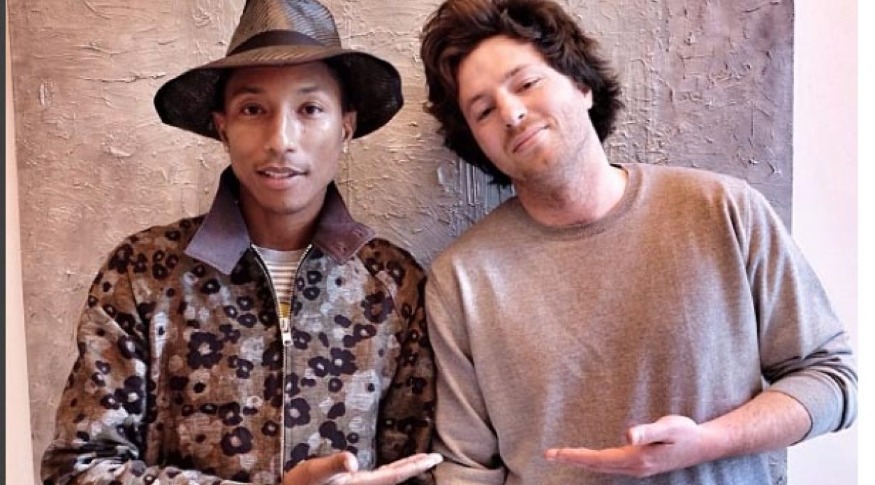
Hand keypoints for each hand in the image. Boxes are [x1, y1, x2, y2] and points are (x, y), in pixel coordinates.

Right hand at [282, 451, 442, 484]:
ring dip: (405, 469)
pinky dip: (389, 472)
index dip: (415, 466)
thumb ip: (334, 465)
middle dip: (416, 466)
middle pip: (396, 476)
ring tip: (419, 461)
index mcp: (361, 483)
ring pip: (388, 478)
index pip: (395, 475)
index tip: (434, 458)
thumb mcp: (315, 472)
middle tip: (436, 457)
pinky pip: (378, 478)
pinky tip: (389, 470)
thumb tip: (352, 461)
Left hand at [544, 415, 719, 477]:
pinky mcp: (640, 465)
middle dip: (573, 460)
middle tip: (549, 454)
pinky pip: (610, 465)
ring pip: (603, 467)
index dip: (576, 456)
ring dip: (582, 462)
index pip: (599, 459)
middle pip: (596, 466)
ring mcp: (637, 468)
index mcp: (637, 458)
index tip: (555, 453)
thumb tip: (627, 434)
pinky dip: (595, 462)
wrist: (705, 445)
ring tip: (562, 455)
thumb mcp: (669, 427)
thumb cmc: (686, 432)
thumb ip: (648, 431)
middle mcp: (635, 467)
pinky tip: (589, 459)